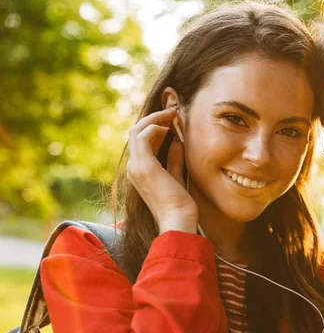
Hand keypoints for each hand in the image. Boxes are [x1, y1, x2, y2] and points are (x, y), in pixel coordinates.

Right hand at [126, 107, 197, 234]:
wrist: (179, 221)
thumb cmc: (180, 205)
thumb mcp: (176, 176)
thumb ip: (174, 159)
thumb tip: (177, 141)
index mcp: (140, 170)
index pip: (141, 140)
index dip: (155, 126)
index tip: (173, 118)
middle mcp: (133, 167)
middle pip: (135, 132)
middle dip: (154, 118)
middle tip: (172, 111)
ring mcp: (136, 167)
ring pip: (136, 131)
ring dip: (155, 119)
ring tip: (172, 114)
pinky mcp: (144, 167)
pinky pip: (143, 137)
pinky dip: (155, 128)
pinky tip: (169, 129)